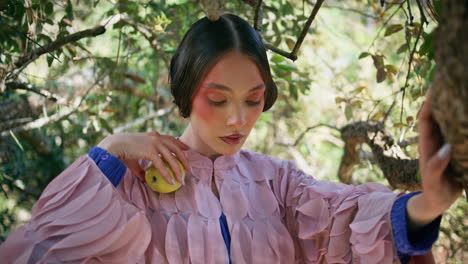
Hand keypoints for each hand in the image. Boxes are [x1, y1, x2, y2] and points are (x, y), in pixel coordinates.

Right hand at [97, 131, 189, 184]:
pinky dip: (167, 174)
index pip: (171, 139)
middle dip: (184, 158)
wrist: (114, 145)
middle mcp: (157, 138)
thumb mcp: (136, 156)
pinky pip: (162, 165)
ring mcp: (155, 144)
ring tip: (181, 179)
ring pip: (172, 158)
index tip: (186, 150)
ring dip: (178, 169)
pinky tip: (171, 181)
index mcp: (154, 135)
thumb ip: (142, 167)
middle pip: (176, 148)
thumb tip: (145, 179)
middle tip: (188, 168)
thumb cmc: (122, 151)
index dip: (180, 144)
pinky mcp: (151, 152)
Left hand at [407, 89, 462, 227]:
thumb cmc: (433, 191)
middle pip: (438, 115)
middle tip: (453, 81)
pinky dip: (465, 123)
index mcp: (427, 145)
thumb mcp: (433, 181)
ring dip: (457, 109)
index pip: (425, 119)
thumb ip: (435, 167)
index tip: (435, 87)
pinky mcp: (456, 150)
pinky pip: (460, 132)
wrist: (437, 201)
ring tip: (465, 92)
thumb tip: (445, 150)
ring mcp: (446, 144)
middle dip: (443, 99)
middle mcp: (436, 141)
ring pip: (450, 122)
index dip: (428, 103)